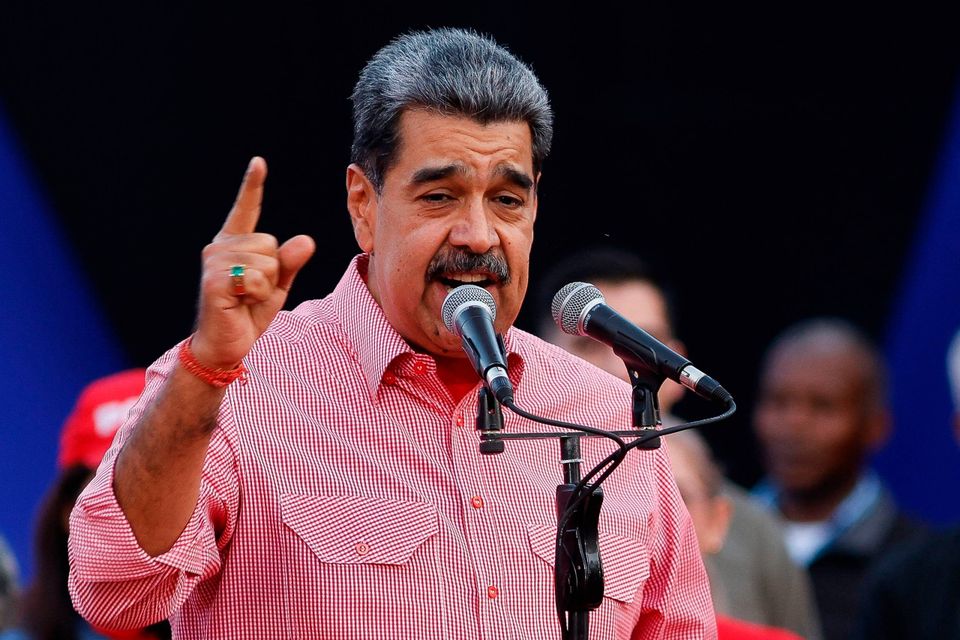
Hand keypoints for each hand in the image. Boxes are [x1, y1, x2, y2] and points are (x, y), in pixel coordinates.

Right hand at [190, 157, 314, 368]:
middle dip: (273, 272)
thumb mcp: (278, 285)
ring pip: (267, 261)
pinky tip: (239, 303)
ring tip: (245, 298)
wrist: (226, 345)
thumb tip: (306, 240)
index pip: (246, 210)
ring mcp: (214, 261)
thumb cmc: (249, 312)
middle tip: (252, 291)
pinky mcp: (215, 279)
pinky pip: (256, 278)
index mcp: (235, 243)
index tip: (258, 163)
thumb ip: (290, 262)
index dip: (252, 186)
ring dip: (265, 286)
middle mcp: (220, 246)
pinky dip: (257, 295)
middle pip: (271, 243)